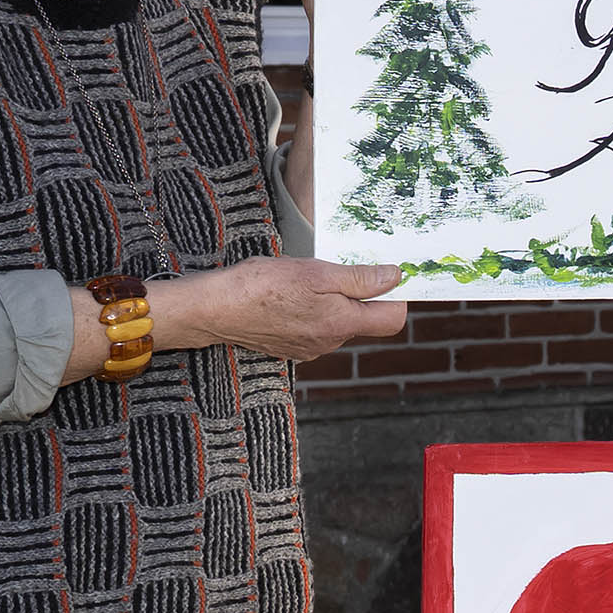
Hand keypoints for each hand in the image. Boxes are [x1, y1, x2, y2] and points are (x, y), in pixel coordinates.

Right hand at [63, 260, 407, 382]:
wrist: (214, 308)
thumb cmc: (263, 287)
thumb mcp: (317, 273)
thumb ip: (361, 279)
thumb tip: (397, 277)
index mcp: (341, 325)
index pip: (393, 319)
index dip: (397, 295)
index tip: (389, 273)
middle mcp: (329, 343)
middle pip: (366, 320)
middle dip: (362, 294)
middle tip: (345, 265)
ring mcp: (309, 347)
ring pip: (339, 321)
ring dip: (334, 300)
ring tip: (310, 278)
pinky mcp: (289, 345)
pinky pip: (315, 326)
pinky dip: (312, 308)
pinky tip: (291, 293)